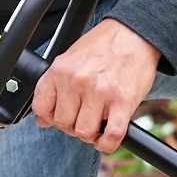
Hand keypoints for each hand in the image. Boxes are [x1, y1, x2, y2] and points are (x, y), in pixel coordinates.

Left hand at [30, 18, 162, 153]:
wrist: (135, 33)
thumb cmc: (103, 46)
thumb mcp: (71, 60)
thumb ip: (55, 87)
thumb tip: (42, 120)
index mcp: (60, 70)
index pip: (41, 108)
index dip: (50, 118)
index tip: (61, 116)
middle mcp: (77, 81)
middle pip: (63, 124)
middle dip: (72, 127)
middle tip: (84, 119)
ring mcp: (100, 92)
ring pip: (84, 133)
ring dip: (90, 135)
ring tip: (97, 125)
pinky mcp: (123, 101)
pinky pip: (111, 136)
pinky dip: (108, 144)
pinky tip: (108, 138)